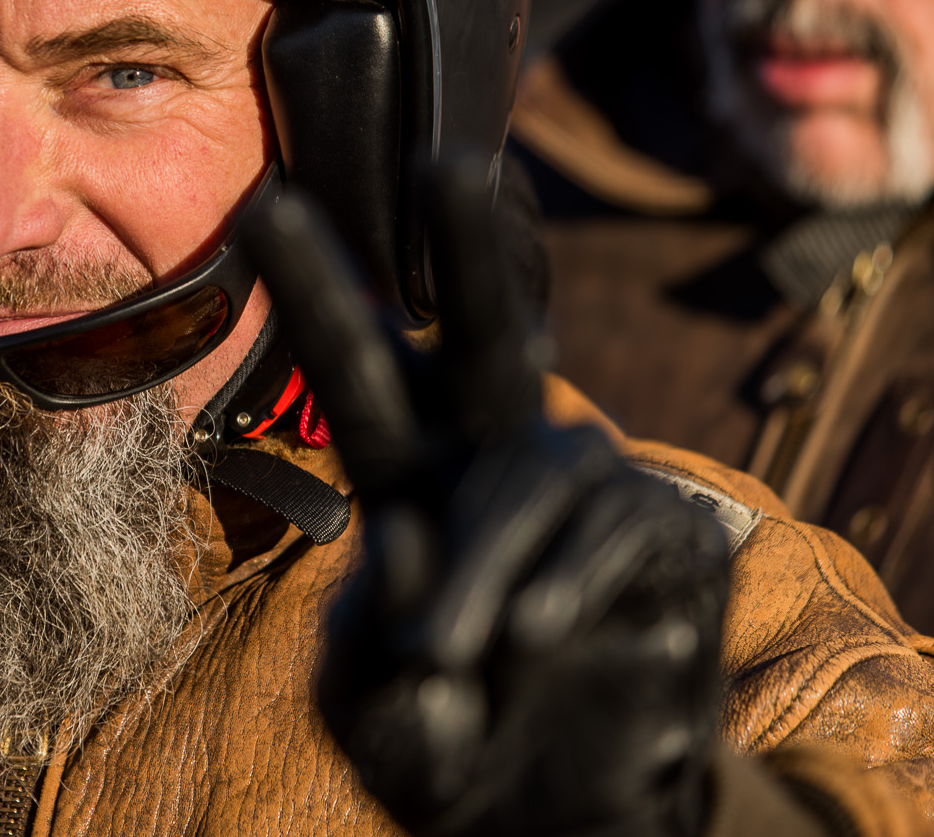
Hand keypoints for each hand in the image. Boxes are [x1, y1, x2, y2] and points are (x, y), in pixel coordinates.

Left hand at [246, 162, 730, 836]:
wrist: (566, 822)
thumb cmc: (454, 753)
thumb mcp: (376, 719)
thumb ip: (366, 660)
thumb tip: (413, 579)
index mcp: (415, 484)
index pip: (363, 376)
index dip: (321, 294)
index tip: (267, 205)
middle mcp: (498, 465)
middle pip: (488, 337)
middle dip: (473, 250)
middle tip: (452, 163)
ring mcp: (588, 495)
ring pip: (537, 468)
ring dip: (488, 560)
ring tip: (456, 652)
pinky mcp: (666, 538)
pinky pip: (614, 526)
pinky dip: (567, 577)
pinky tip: (543, 636)